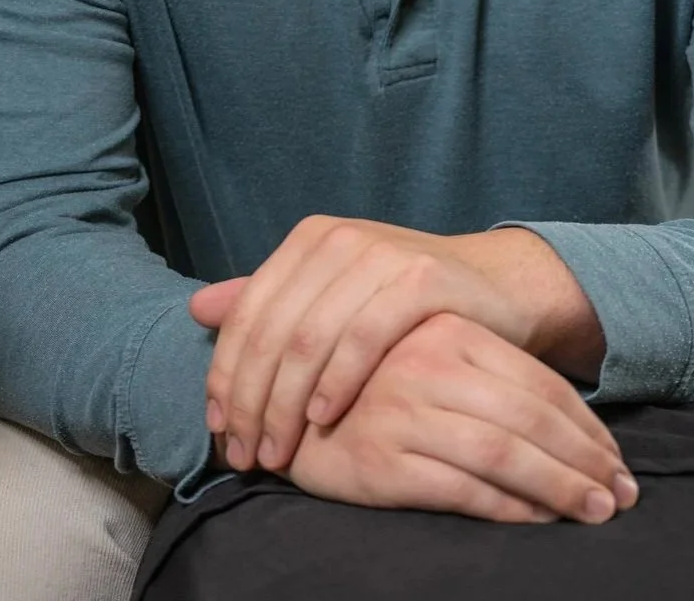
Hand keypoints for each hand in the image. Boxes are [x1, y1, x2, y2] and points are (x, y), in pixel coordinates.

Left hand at [190, 217, 601, 473]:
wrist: (496, 288)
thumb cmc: (405, 303)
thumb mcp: (333, 297)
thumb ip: (271, 303)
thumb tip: (197, 307)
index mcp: (309, 240)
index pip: (246, 312)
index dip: (224, 374)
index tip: (218, 431)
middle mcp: (338, 238)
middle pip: (272, 330)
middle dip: (249, 400)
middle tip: (243, 455)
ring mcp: (379, 254)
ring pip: (309, 338)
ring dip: (285, 404)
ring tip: (277, 453)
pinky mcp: (420, 279)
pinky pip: (363, 338)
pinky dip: (336, 383)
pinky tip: (323, 420)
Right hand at [282, 311, 637, 525]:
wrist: (285, 406)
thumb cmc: (372, 384)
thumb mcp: (434, 357)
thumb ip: (493, 375)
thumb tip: (575, 425)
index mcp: (448, 331)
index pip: (537, 380)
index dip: (586, 423)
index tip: (615, 458)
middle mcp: (430, 366)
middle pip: (532, 418)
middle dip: (586, 461)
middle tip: (621, 495)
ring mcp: (406, 413)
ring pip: (506, 455)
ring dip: (560, 489)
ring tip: (595, 512)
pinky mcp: (384, 462)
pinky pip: (464, 490)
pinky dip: (510, 509)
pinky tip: (539, 521)